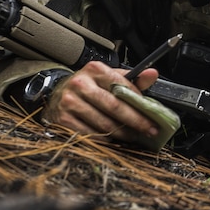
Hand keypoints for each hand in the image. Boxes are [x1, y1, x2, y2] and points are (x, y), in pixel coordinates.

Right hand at [42, 61, 159, 141]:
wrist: (57, 92)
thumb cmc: (89, 85)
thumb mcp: (108, 77)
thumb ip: (132, 78)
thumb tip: (153, 74)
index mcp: (95, 70)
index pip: (122, 86)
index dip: (139, 101)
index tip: (152, 112)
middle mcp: (80, 84)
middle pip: (114, 107)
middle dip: (136, 121)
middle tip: (150, 130)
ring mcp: (70, 102)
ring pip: (103, 123)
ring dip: (122, 133)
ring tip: (133, 136)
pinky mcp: (63, 119)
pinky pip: (90, 134)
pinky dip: (104, 139)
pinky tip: (113, 139)